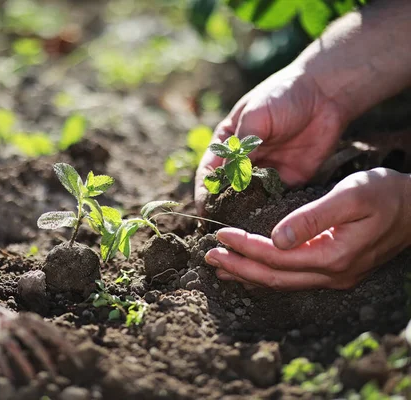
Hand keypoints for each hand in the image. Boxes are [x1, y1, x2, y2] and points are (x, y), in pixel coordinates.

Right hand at [195, 65, 346, 214]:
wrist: (324, 93)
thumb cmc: (282, 96)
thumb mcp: (256, 117)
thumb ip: (242, 146)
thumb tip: (228, 177)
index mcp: (227, 143)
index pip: (209, 172)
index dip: (205, 191)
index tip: (204, 208)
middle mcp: (243, 161)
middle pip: (227, 190)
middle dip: (223, 208)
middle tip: (223, 226)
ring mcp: (265, 172)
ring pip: (250, 199)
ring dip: (247, 213)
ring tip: (245, 229)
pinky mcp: (288, 180)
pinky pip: (276, 200)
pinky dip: (272, 211)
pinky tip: (271, 221)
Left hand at [204, 168, 410, 289]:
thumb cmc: (387, 194)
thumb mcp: (351, 195)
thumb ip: (314, 217)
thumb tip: (276, 239)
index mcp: (333, 256)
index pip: (277, 257)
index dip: (246, 246)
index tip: (221, 234)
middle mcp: (331, 274)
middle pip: (274, 277)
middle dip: (238, 267)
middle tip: (208, 257)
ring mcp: (333, 277)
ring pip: (281, 282)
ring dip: (248, 274)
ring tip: (219, 267)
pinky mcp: (333, 271)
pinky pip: (291, 278)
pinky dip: (265, 273)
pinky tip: (248, 269)